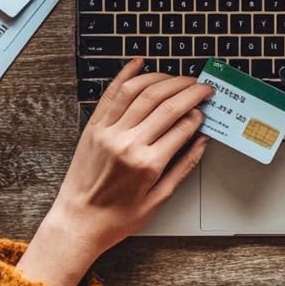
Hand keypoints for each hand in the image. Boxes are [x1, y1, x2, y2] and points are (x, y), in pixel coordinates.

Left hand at [18, 58, 210, 285]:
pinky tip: (139, 63)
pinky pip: (112, 93)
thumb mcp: (159, 199)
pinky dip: (127, 74)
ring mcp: (108, 131)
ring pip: (141, 92)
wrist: (78, 222)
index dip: (198, 114)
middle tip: (202, 87)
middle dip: (190, 90)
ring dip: (165, 79)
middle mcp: (127, 143)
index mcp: (147, 164)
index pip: (182, 126)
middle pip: (166, 103)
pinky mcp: (93, 127)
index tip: (206, 109)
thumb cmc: (117, 218)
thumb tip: (201, 142)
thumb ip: (183, 167)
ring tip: (180, 78)